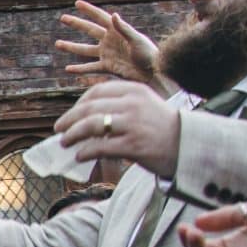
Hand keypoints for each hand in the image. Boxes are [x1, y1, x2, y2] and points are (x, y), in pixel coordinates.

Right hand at [56, 1, 163, 90]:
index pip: (100, 17)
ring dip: (72, 47)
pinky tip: (68, 69)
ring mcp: (108, 54)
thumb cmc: (148, 54)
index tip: (77, 3)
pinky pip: (90, 68)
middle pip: (89, 30)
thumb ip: (124, 28)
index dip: (89, 10)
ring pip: (85, 49)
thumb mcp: (136, 39)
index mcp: (117, 31)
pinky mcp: (108, 67)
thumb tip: (113, 15)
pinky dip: (79, 69)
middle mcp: (110, 40)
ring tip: (58, 44)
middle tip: (63, 18)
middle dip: (76, 24)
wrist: (153, 72)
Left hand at [56, 81, 180, 178]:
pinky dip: (85, 152)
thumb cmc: (162, 127)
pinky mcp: (134, 145)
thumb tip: (85, 117)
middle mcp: (132, 104)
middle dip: (69, 120)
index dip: (78, 105)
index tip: (70, 116)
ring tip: (65, 143)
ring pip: (91, 126)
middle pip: (89, 109)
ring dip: (73, 135)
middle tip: (59, 130)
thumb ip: (119, 105)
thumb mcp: (143, 105)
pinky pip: (100, 147)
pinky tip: (80, 156)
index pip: (96, 93)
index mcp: (133, 90)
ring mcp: (133, 124)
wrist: (188, 144)